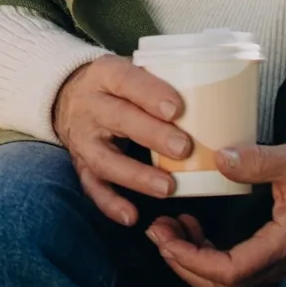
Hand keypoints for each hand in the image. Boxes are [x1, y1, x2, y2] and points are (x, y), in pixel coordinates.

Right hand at [49, 55, 199, 225]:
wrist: (67, 96)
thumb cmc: (116, 85)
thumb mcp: (130, 70)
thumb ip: (162, 82)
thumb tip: (218, 99)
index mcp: (105, 75)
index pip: (126, 80)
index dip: (150, 93)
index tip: (177, 108)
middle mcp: (90, 106)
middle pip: (118, 118)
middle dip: (152, 134)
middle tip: (184, 147)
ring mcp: (84, 138)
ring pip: (105, 159)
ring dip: (137, 176)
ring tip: (167, 188)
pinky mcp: (81, 164)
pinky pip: (93, 186)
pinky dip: (110, 203)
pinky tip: (132, 216)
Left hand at [146, 140, 285, 286]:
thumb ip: (257, 160)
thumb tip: (219, 158)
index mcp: (285, 242)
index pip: (230, 271)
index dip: (191, 259)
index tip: (165, 237)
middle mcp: (281, 260)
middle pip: (221, 285)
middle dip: (182, 262)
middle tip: (156, 231)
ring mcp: (277, 260)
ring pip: (225, 280)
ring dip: (191, 258)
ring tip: (168, 227)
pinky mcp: (272, 253)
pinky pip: (233, 266)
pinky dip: (205, 253)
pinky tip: (193, 225)